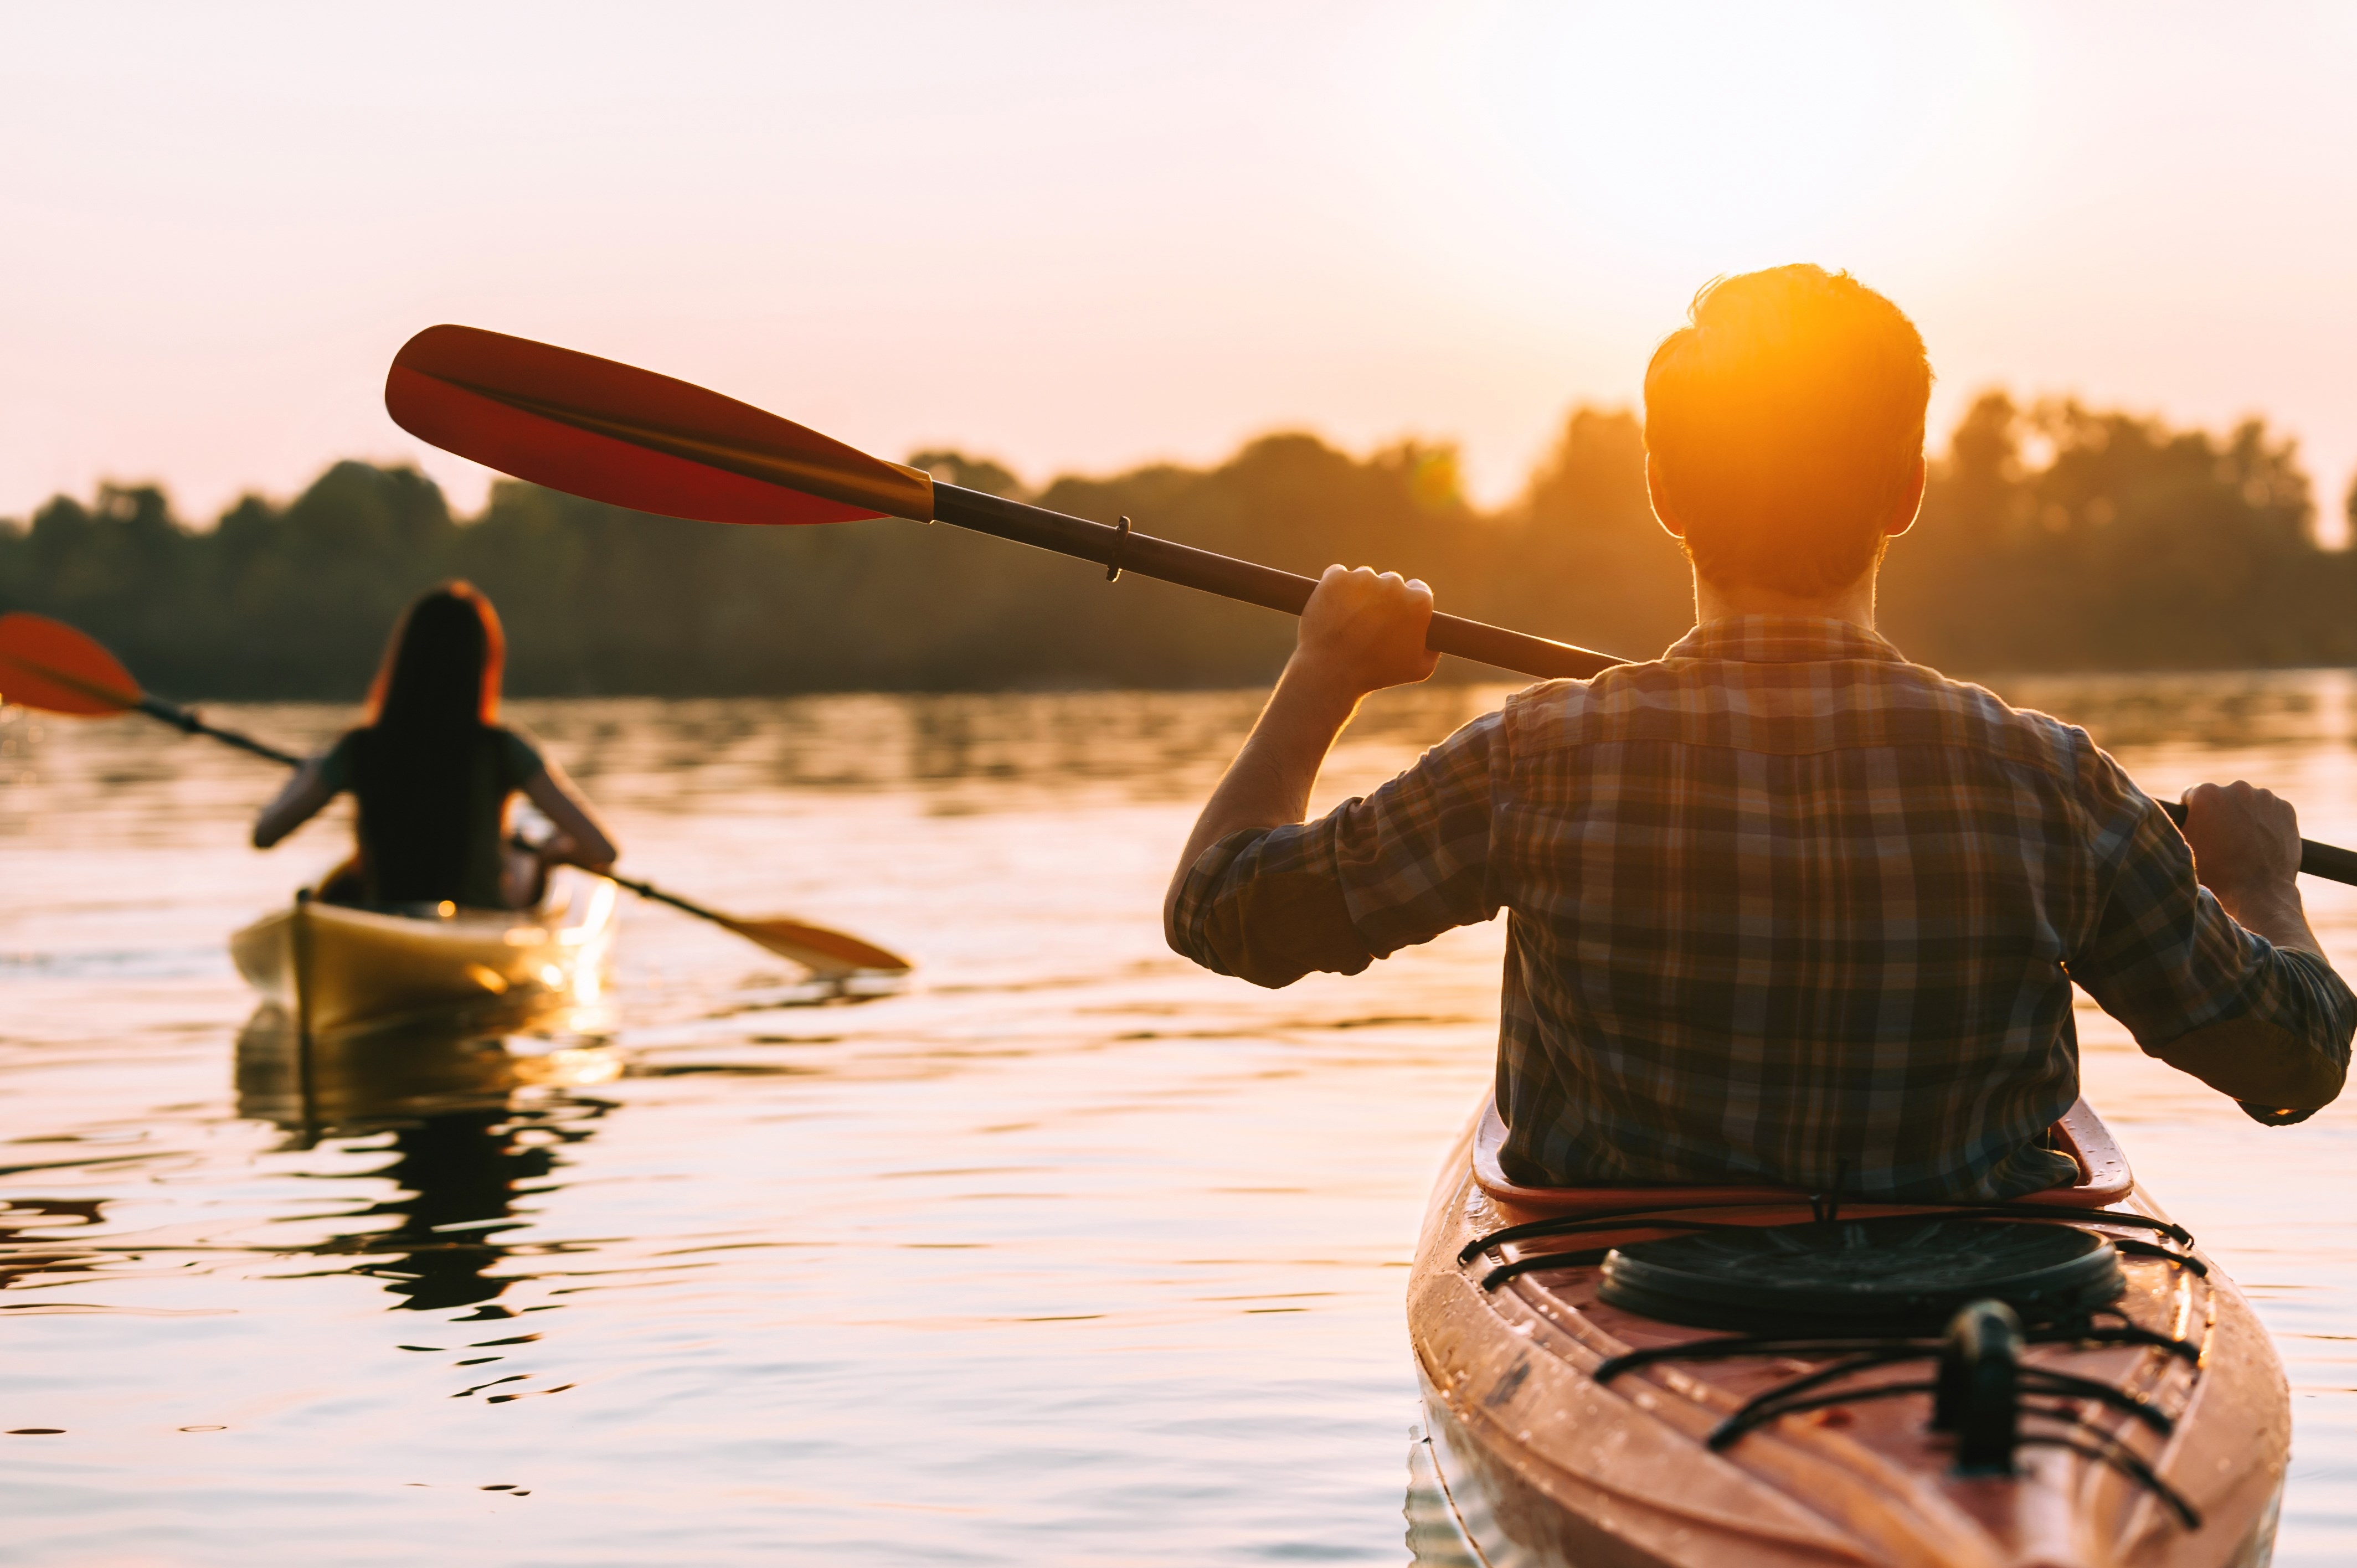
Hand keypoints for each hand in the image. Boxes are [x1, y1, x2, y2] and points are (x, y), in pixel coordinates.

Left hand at [1289, 564, 1438, 701]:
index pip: (1418, 589)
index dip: (1407, 602)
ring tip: (1348, 620)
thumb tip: (1434, 640)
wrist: (1332, 671)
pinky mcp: (1336, 577)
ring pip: (1364, 578)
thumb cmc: (1376, 673)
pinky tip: (1333, 608)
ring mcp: (1363, 578)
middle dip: (1383, 597)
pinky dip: (1335, 588)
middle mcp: (1393, 584)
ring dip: (1359, 592)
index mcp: (1418, 602)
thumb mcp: (1418, 670)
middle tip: (1369, 621)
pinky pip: (1338, 575)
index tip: (1396, 613)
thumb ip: (1432, 650)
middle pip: (1391, 582)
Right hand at [2180, 780, 2301, 912]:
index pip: (2192, 796)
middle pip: (2223, 796)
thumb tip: (2175, 813)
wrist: (2256, 893)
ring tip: (2243, 843)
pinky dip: (2266, 822)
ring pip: (2248, 802)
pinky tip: (2261, 843)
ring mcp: (2265, 797)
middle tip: (2222, 839)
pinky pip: (2271, 810)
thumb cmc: (2213, 873)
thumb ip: (2179, 822)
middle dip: (2221, 812)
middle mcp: (2236, 788)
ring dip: (2244, 815)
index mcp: (2206, 793)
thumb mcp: (2183, 846)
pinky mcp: (2286, 809)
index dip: (2193, 814)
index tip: (2199, 831)